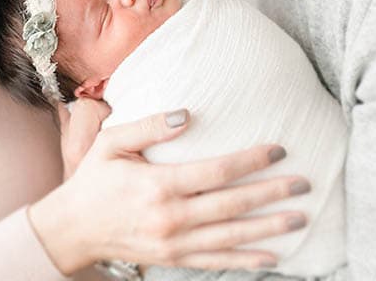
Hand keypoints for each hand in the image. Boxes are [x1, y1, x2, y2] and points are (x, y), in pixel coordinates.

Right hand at [29, 109, 308, 273]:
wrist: (72, 229)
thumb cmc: (94, 178)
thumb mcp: (113, 141)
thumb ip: (151, 126)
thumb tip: (189, 114)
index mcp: (158, 184)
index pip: (216, 172)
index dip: (250, 160)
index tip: (278, 149)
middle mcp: (171, 217)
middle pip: (232, 205)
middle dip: (271, 193)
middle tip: (303, 183)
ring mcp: (174, 243)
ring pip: (231, 237)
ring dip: (268, 228)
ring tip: (300, 218)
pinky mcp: (173, 259)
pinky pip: (217, 262)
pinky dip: (247, 261)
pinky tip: (274, 257)